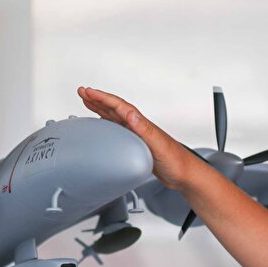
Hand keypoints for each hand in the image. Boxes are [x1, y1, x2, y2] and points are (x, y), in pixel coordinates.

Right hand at [77, 86, 194, 189]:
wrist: (184, 174)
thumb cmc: (176, 161)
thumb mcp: (158, 144)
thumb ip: (144, 129)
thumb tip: (131, 114)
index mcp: (142, 124)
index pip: (119, 106)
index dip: (102, 98)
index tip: (88, 92)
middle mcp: (138, 127)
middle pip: (114, 108)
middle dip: (97, 99)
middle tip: (82, 92)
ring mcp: (137, 135)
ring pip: (114, 117)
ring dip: (100, 108)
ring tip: (87, 102)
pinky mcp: (136, 144)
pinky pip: (117, 129)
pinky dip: (107, 124)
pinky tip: (103, 125)